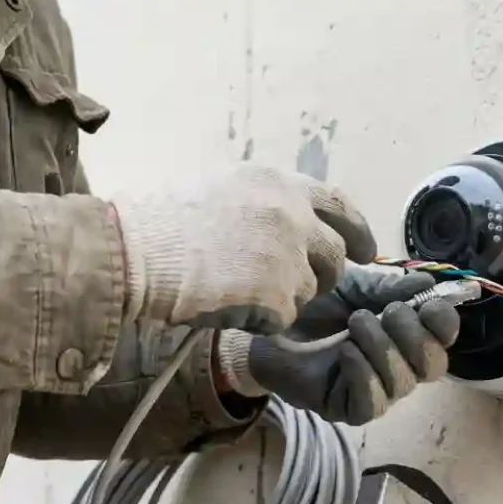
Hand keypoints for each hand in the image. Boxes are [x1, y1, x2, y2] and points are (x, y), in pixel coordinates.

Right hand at [112, 165, 376, 333]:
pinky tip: (229, 305)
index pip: (341, 205)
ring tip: (240, 289)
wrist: (137, 252)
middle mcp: (293, 216)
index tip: (365, 250)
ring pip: (309, 290)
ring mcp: (289, 256)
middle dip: (322, 275)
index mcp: (280, 184)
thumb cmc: (166, 223)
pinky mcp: (278, 295)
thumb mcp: (224, 190)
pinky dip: (261, 319)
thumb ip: (268, 205)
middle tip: (295, 285)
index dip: (358, 230)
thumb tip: (296, 226)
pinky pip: (283, 318)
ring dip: (284, 297)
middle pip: (334, 256)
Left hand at [217, 268, 460, 424]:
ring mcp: (373, 391)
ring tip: (354, 324)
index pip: (443, 338)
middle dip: (415, 336)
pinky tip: (344, 352)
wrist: (266, 326)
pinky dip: (363, 374)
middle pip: (433, 366)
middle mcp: (396, 367)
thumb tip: (428, 285)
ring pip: (403, 384)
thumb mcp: (355, 288)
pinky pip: (372, 404)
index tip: (428, 303)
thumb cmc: (313, 306)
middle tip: (387, 312)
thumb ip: (391, 288)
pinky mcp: (346, 409)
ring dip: (383, 348)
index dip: (444, 323)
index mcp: (404, 336)